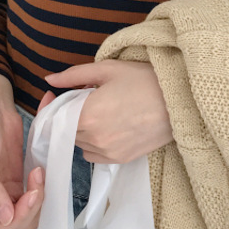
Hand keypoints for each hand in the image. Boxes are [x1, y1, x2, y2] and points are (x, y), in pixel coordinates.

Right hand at [0, 71, 44, 228]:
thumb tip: (5, 218)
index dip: (17, 217)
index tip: (30, 193)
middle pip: (16, 224)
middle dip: (31, 207)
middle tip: (37, 179)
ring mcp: (4, 191)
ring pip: (28, 212)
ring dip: (38, 198)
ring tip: (39, 173)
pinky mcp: (18, 180)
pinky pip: (33, 195)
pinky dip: (41, 188)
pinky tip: (40, 171)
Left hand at [42, 59, 172, 163]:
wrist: (179, 102)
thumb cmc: (145, 80)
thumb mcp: (108, 69)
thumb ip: (74, 75)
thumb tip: (49, 79)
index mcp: (86, 115)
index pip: (54, 118)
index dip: (53, 106)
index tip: (58, 96)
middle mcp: (93, 138)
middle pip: (65, 130)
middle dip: (70, 115)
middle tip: (87, 99)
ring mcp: (106, 152)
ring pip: (78, 143)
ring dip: (82, 129)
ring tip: (101, 112)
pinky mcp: (120, 160)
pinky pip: (93, 154)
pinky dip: (94, 143)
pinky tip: (109, 127)